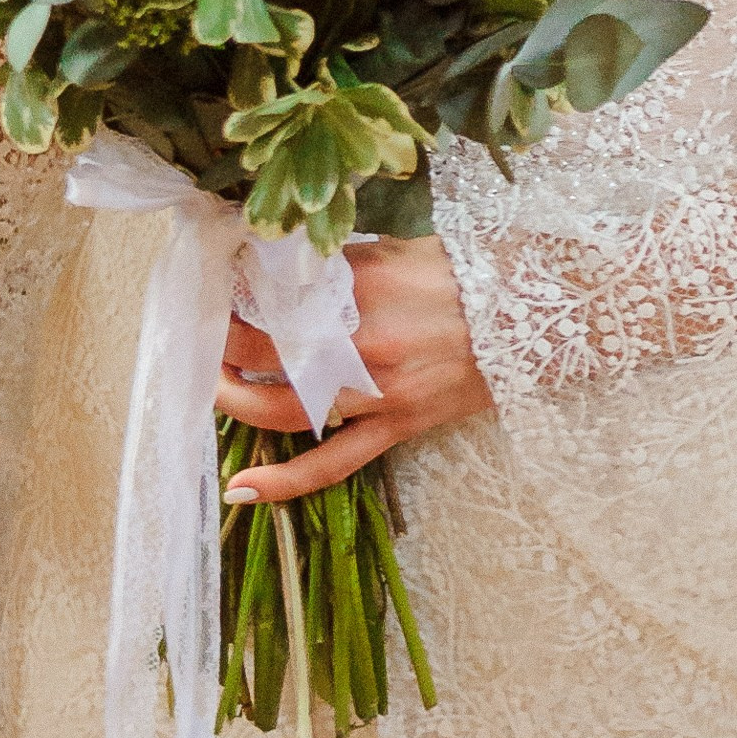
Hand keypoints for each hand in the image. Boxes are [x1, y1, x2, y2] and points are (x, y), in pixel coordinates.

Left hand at [217, 236, 492, 504]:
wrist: (533, 315)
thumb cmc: (466, 272)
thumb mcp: (397, 248)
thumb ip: (340, 263)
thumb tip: (285, 264)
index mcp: (362, 287)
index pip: (276, 291)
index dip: (236, 291)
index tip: (216, 286)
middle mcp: (363, 344)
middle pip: (268, 351)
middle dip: (225, 343)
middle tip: (203, 334)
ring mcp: (378, 393)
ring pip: (287, 409)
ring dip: (236, 403)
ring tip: (209, 391)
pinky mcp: (397, 427)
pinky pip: (333, 464)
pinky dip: (286, 481)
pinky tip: (241, 489)